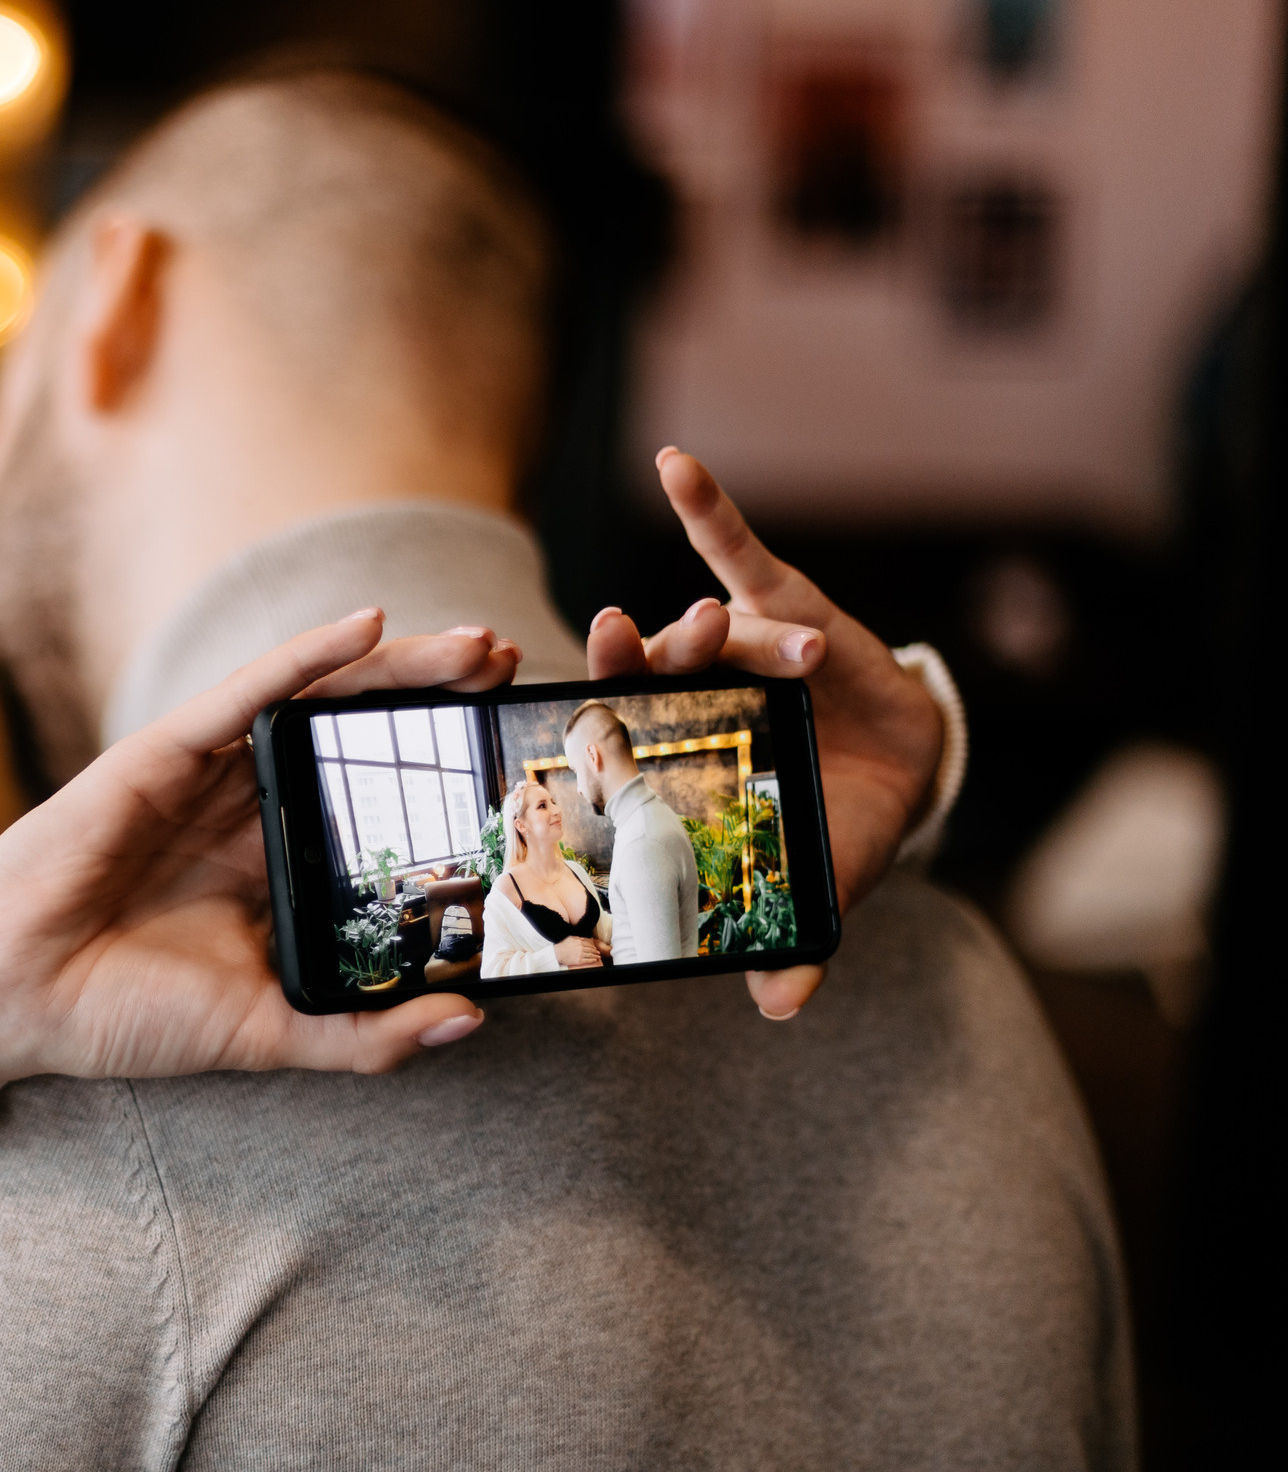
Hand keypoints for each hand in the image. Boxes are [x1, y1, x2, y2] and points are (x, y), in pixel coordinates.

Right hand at [0, 613, 520, 1094]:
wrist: (13, 998)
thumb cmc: (121, 1014)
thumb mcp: (266, 1032)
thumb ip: (362, 1034)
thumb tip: (469, 1023)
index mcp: (274, 868)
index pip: (373, 806)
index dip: (442, 776)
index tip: (515, 756)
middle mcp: (247, 810)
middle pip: (358, 738)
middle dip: (436, 700)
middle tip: (513, 668)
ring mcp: (206, 777)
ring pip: (316, 701)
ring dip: (395, 667)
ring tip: (473, 644)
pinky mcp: (162, 754)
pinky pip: (247, 693)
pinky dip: (305, 655)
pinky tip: (366, 628)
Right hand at [554, 937, 603, 969]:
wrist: (557, 953)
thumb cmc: (562, 945)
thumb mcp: (569, 938)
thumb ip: (577, 938)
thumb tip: (583, 938)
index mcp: (579, 942)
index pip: (589, 945)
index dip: (593, 947)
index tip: (595, 948)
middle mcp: (581, 948)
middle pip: (591, 950)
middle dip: (595, 952)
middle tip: (598, 953)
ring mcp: (580, 954)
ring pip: (590, 955)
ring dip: (595, 956)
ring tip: (598, 957)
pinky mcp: (579, 960)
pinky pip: (588, 960)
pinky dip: (592, 960)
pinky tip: (595, 960)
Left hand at [588, 449, 945, 1018]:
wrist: (901, 765)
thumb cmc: (828, 821)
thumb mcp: (818, 878)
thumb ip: (799, 940)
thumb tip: (783, 1007)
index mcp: (673, 758)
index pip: (617, 741)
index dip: (589, 730)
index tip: (570, 731)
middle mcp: (685, 697)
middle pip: (639, 675)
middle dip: (626, 662)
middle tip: (613, 646)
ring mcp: (725, 643)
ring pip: (697, 624)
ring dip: (693, 621)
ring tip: (700, 624)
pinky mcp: (775, 597)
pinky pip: (733, 547)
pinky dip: (704, 505)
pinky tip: (673, 464)